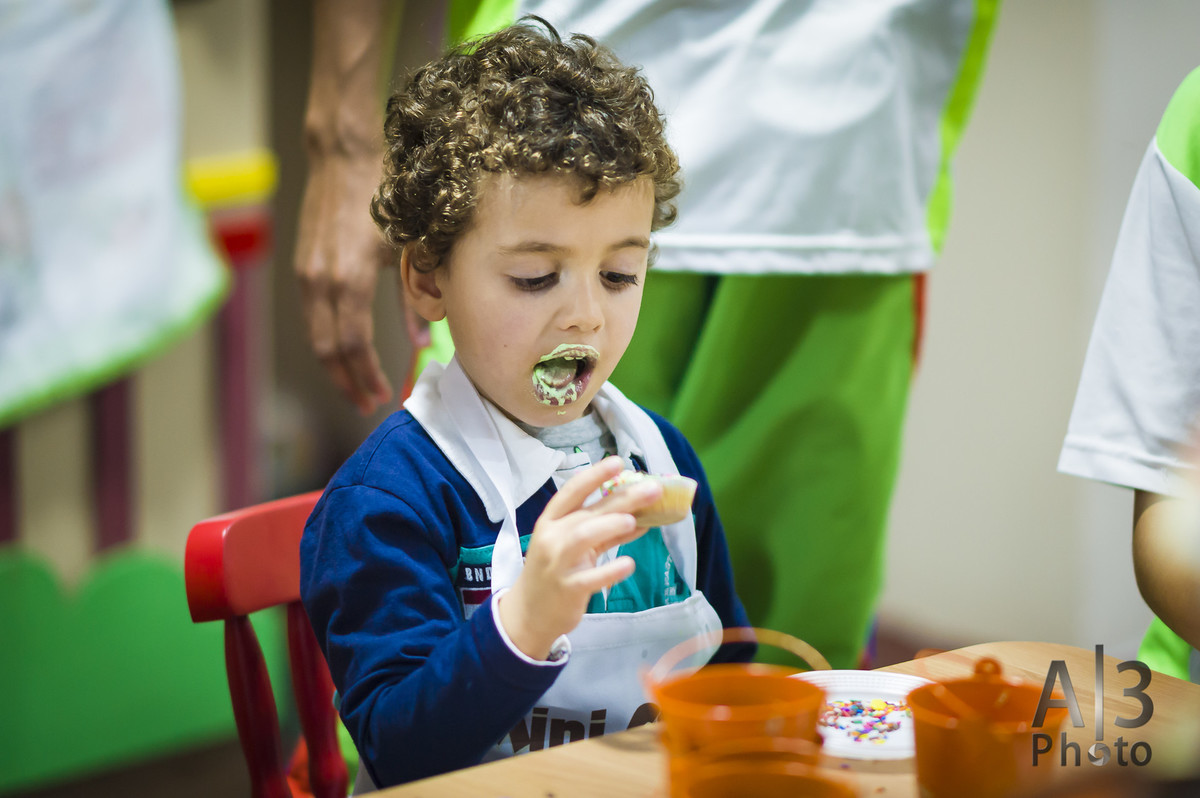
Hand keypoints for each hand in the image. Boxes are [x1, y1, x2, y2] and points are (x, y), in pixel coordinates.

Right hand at [295, 145, 393, 414]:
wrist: (343, 154)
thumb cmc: (384, 194)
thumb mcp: (411, 246)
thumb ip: (416, 297)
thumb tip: (424, 341)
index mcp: (350, 277)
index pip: (354, 343)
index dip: (367, 374)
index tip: (383, 396)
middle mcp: (321, 279)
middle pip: (328, 348)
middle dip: (347, 381)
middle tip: (367, 402)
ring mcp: (307, 273)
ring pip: (316, 335)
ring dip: (335, 366)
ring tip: (356, 386)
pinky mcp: (304, 266)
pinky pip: (313, 317)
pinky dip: (328, 341)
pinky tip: (346, 352)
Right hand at [498, 457, 662, 659]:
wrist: (529, 613)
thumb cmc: (555, 571)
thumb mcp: (572, 546)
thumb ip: (602, 530)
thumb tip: (640, 514)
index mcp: (551, 521)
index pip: (572, 491)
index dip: (595, 475)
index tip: (619, 461)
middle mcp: (552, 538)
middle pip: (587, 511)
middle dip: (621, 497)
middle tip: (652, 489)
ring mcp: (559, 564)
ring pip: (583, 537)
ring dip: (610, 526)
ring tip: (634, 521)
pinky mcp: (569, 589)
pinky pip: (592, 577)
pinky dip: (612, 570)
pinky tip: (629, 563)